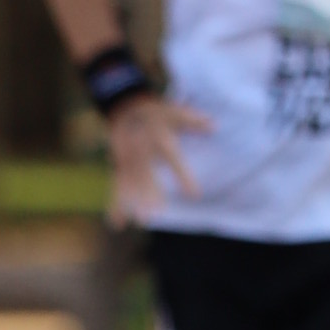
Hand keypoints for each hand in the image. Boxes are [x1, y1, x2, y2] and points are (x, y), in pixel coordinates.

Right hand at [105, 92, 209, 224]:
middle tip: (156, 215)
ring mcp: (127, 159)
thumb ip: (193, 120)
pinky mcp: (117, 166)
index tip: (194, 195)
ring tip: (141, 222)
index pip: (172, 159)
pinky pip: (116, 187)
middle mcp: (141, 151)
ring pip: (130, 184)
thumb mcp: (176, 111)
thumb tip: (214, 126)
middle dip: (150, 195)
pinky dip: (115, 206)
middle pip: (145, 175)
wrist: (125, 105)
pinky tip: (117, 223)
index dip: (182, 177)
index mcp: (158, 138)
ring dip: (134, 203)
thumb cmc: (157, 112)